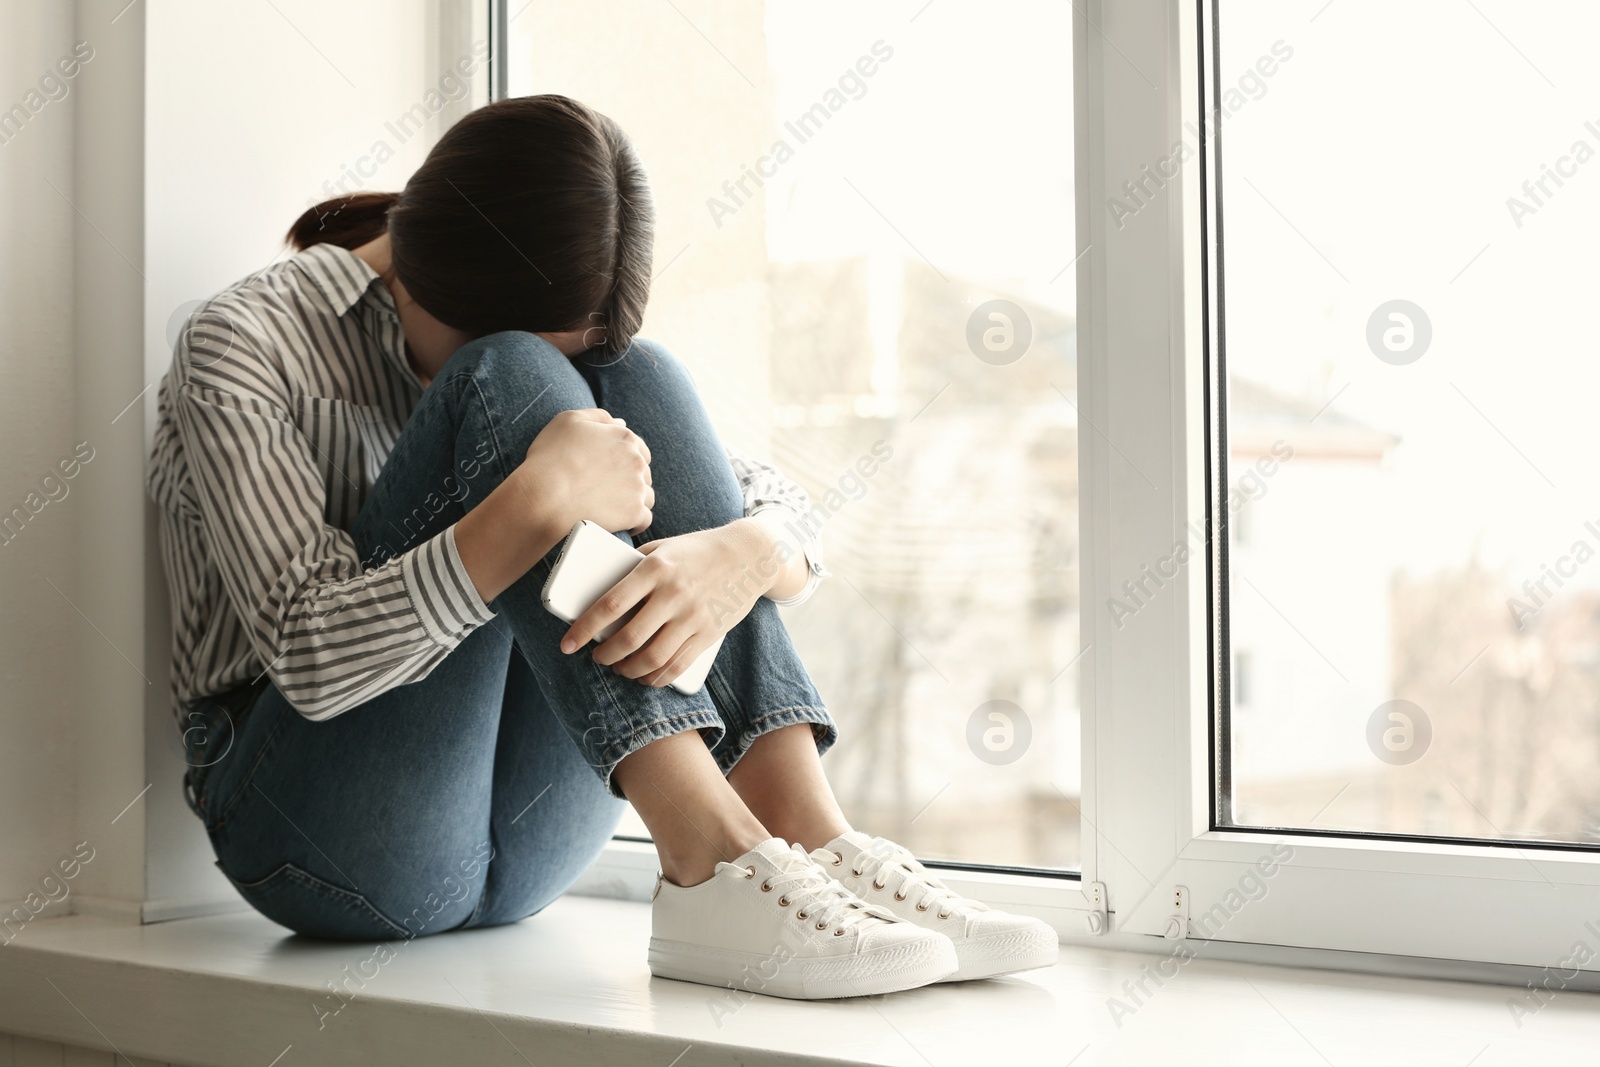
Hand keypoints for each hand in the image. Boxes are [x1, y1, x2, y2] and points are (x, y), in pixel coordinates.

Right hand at [519, 409, 652, 535]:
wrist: (544, 498)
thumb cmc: (551, 458)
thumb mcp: (568, 421)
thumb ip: (598, 417)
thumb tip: (621, 423)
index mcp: (624, 437)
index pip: (638, 448)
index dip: (625, 459)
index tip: (610, 470)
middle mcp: (636, 461)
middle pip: (644, 472)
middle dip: (630, 479)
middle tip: (608, 489)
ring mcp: (637, 487)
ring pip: (646, 495)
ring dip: (634, 501)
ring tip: (612, 507)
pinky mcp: (635, 513)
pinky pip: (645, 520)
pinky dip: (635, 523)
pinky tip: (621, 524)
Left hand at [560, 520, 781, 686]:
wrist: (750, 554)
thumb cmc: (697, 550)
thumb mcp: (664, 548)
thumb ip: (635, 568)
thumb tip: (600, 592)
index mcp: (655, 569)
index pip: (610, 605)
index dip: (584, 628)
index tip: (567, 644)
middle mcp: (673, 594)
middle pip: (629, 638)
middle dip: (605, 655)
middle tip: (597, 657)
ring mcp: (693, 616)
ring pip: (652, 658)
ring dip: (628, 670)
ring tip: (620, 668)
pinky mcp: (709, 633)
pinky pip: (677, 666)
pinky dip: (656, 678)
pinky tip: (645, 677)